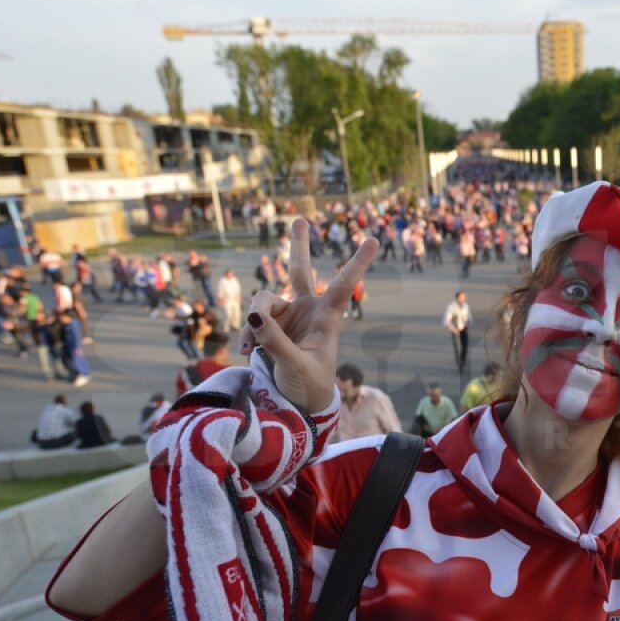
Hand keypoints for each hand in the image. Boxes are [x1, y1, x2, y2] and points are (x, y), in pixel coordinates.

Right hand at [238, 218, 377, 411]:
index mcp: (327, 319)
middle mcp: (307, 310)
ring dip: (254, 321)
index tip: (372, 240)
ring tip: (251, 346)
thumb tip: (254, 314)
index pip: (343, 286)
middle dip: (298, 246)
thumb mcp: (295, 366)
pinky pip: (252, 321)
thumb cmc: (309, 385)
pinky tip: (247, 352)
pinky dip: (247, 335)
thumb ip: (276, 342)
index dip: (356, 263)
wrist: (298, 401)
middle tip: (299, 220)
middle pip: (300, 271)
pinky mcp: (268, 325)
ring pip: (262, 301)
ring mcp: (287, 316)